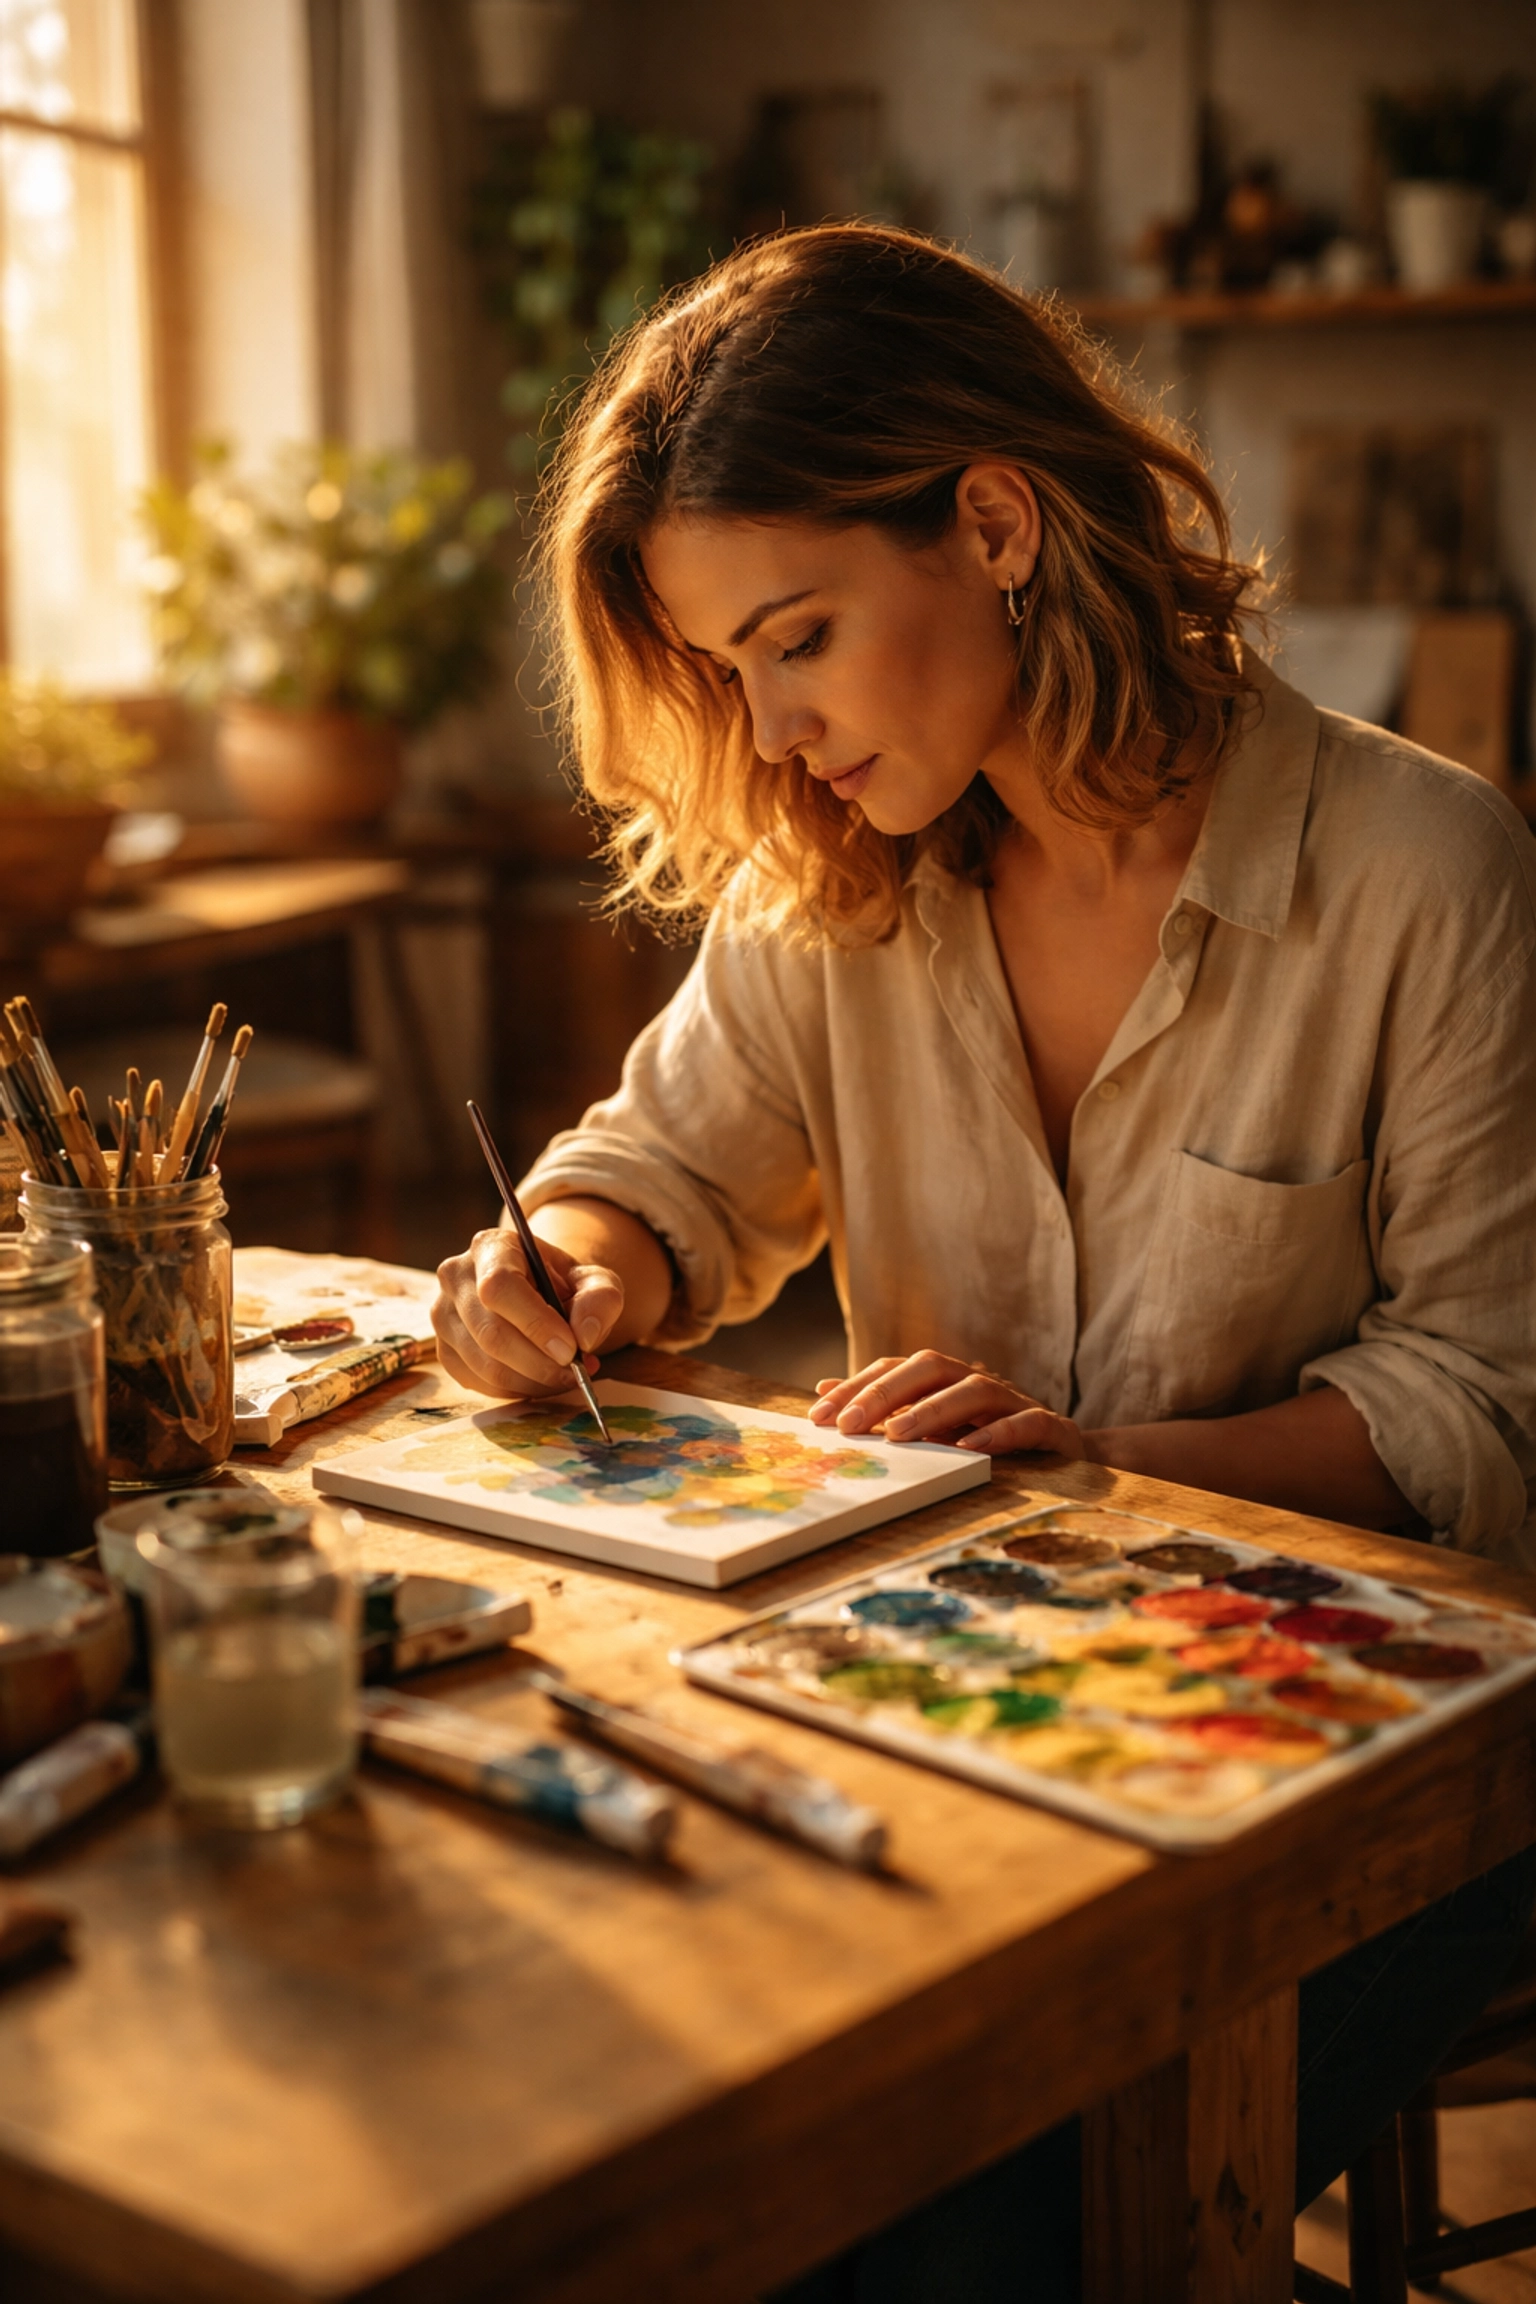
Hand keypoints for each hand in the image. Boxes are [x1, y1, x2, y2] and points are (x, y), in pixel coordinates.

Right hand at [432, 1227, 623, 1398]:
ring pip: (485, 1365)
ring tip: (568, 1376)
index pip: (500, 1287)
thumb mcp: (593, 1280)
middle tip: (576, 1371)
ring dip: (534, 1381)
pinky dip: (518, 1390)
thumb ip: (600, 1299)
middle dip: (540, 1363)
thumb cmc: (563, 1285)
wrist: (538, 1295)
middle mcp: (456, 1277)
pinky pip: (480, 1384)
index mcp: (489, 1247)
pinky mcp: (445, 1351)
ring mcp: (443, 1316)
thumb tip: (584, 1336)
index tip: (571, 1349)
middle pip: (491, 1333)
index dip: (535, 1323)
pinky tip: (542, 1379)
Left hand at [808, 1350, 1085, 1456]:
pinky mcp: (1050, 1427)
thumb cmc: (987, 1435)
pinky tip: (969, 1448)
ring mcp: (1015, 1401)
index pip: (895, 1369)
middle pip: (930, 1367)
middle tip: (848, 1424)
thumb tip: (824, 1390)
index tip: (819, 1413)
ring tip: (898, 1434)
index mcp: (946, 1379)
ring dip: (933, 1409)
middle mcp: (977, 1381)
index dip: (857, 1386)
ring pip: (974, 1390)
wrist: (1064, 1452)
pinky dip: (998, 1432)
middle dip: (885, 1393)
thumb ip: (883, 1408)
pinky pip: (1026, 1423)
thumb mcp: (931, 1425)